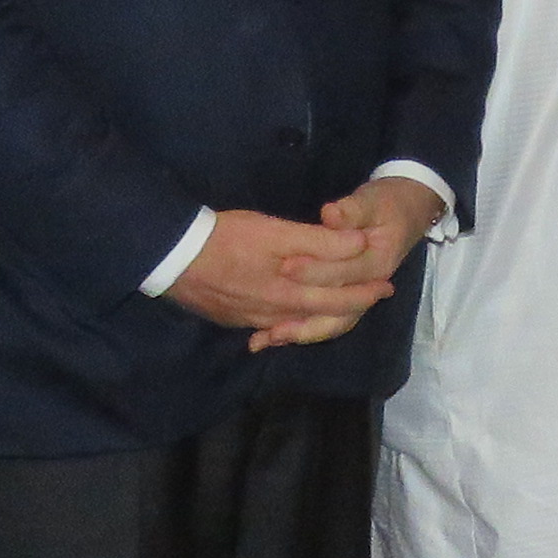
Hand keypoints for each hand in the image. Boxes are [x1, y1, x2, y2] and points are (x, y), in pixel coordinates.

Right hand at [168, 207, 385, 349]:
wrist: (171, 256)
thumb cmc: (227, 238)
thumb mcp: (276, 232)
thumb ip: (320, 242)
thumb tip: (359, 245)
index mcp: (290, 295)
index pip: (338, 300)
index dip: (365, 293)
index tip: (387, 287)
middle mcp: (273, 315)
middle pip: (319, 316)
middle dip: (348, 307)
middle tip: (372, 297)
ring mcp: (250, 319)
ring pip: (293, 323)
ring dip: (318, 317)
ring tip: (334, 307)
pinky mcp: (230, 317)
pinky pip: (266, 325)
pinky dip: (283, 325)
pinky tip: (283, 323)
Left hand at [264, 178, 445, 347]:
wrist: (404, 214)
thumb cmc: (385, 205)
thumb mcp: (372, 201)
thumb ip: (352, 210)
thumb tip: (331, 214)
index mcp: (379, 263)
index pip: (345, 272)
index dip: (316, 270)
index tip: (286, 266)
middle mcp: (371, 287)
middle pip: (338, 306)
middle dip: (303, 307)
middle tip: (270, 301)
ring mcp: (360, 297)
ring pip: (332, 323)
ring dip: (301, 331)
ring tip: (270, 337)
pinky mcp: (347, 300)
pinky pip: (325, 321)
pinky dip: (301, 331)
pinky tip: (272, 338)